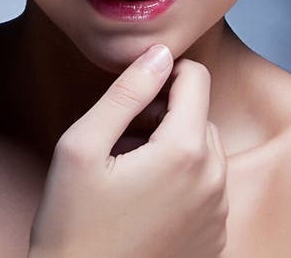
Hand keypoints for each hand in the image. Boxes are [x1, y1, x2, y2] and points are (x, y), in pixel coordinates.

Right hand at [28, 45, 228, 257]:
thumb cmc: (72, 226)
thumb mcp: (82, 146)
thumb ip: (125, 93)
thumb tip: (159, 52)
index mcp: (186, 153)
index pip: (197, 78)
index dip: (163, 73)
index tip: (134, 95)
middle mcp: (214, 183)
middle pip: (200, 114)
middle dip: (164, 114)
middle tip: (121, 140)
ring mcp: (218, 216)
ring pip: (204, 149)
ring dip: (172, 146)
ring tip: (129, 171)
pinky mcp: (214, 241)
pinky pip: (207, 187)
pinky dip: (181, 181)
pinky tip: (143, 202)